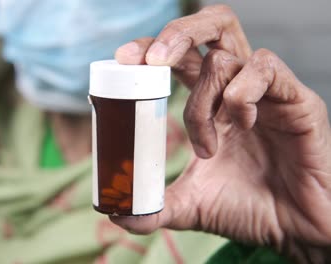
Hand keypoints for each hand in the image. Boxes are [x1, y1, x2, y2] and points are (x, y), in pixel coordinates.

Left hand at [111, 5, 330, 262]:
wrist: (296, 232)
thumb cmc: (249, 210)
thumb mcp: (191, 205)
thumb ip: (154, 206)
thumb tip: (116, 214)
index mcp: (211, 102)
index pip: (180, 55)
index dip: (151, 47)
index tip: (124, 57)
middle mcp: (237, 88)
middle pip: (211, 27)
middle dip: (175, 34)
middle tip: (152, 61)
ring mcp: (267, 91)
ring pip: (225, 56)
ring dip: (202, 100)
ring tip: (207, 146)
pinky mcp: (297, 100)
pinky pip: (264, 69)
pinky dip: (241, 94)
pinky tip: (243, 126)